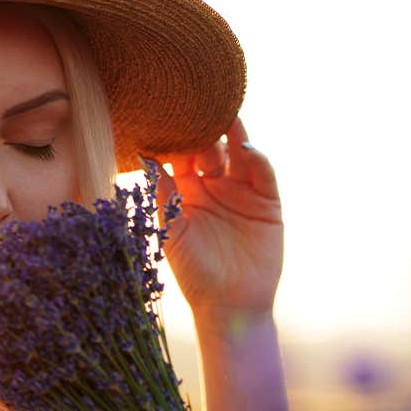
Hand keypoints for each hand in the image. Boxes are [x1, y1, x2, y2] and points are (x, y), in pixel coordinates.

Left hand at [152, 116, 283, 327]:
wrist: (230, 306)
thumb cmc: (193, 273)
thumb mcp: (171, 231)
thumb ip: (161, 194)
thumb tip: (144, 157)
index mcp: (185, 192)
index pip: (179, 155)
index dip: (173, 136)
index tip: (163, 113)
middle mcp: (213, 187)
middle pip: (209, 148)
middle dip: (203, 128)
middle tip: (195, 104)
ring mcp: (241, 192)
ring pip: (237, 154)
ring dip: (233, 134)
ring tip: (225, 112)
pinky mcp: (266, 202)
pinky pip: (262, 174)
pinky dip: (256, 159)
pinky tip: (245, 149)